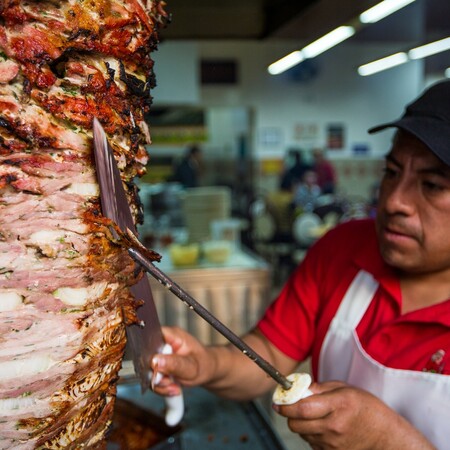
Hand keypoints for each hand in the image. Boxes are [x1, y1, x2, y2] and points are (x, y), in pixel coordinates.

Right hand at [150, 326, 215, 396]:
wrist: (207, 371)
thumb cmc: (204, 364)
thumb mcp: (192, 366)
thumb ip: (174, 364)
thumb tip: (155, 361)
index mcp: (172, 335)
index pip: (151, 337)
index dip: (148, 353)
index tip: (156, 368)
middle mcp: (164, 343)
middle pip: (146, 357)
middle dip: (156, 375)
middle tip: (170, 382)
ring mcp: (160, 355)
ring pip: (147, 371)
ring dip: (160, 384)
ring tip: (174, 387)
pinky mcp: (159, 366)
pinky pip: (152, 379)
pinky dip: (161, 387)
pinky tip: (173, 388)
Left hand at [273, 381, 433, 449]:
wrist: (385, 436)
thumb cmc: (367, 408)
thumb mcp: (345, 389)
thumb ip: (320, 388)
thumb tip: (299, 388)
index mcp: (338, 405)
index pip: (302, 408)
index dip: (285, 405)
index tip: (278, 401)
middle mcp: (334, 426)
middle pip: (296, 424)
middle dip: (288, 415)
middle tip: (290, 406)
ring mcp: (333, 444)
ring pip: (302, 434)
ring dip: (300, 424)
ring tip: (312, 415)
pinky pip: (311, 443)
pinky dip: (310, 434)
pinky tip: (320, 427)